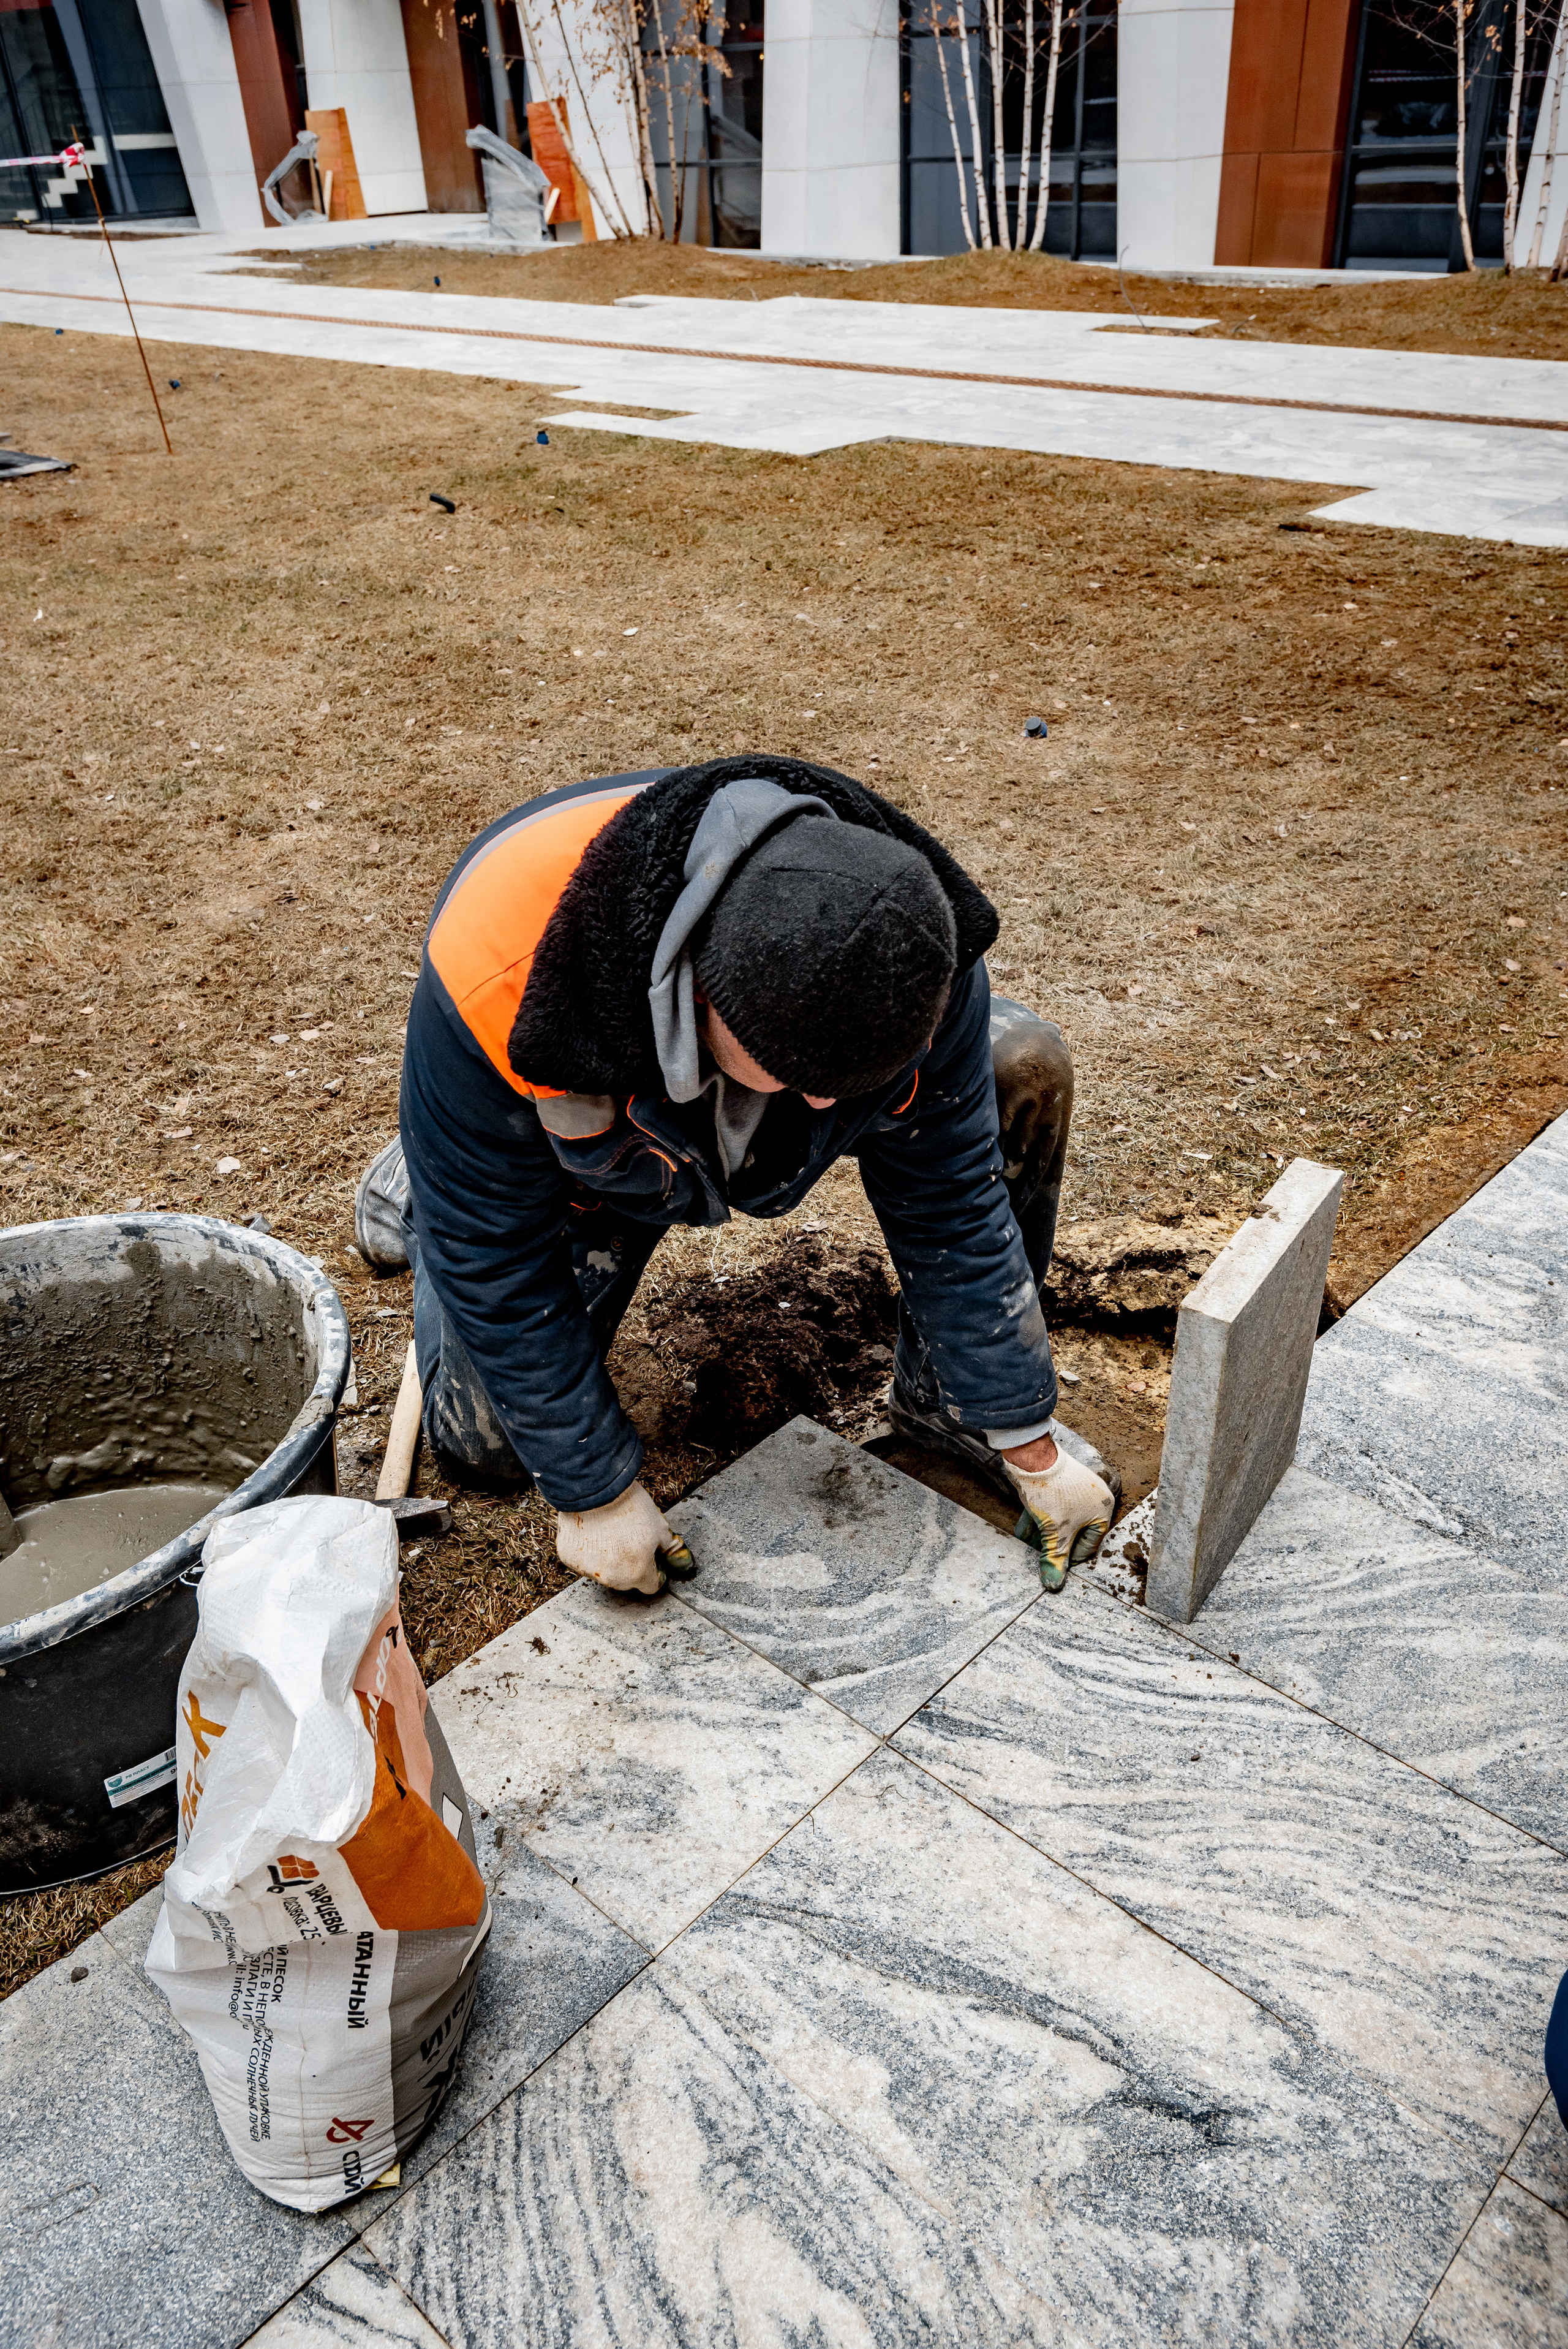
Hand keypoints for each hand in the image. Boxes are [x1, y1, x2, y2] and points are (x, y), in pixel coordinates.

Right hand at [555, 1481, 694, 1596]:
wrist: (594, 1488)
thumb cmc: (630, 1507)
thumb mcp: (660, 1527)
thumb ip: (668, 1549)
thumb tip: (676, 1560)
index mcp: (637, 1573)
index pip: (651, 1586)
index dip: (656, 1571)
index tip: (653, 1558)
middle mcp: (612, 1578)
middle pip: (627, 1580)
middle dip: (632, 1565)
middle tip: (631, 1541)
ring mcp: (587, 1569)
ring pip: (603, 1571)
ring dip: (608, 1559)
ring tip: (610, 1533)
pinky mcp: (569, 1558)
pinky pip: (583, 1560)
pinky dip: (588, 1550)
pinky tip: (592, 1531)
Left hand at [1002, 1445, 1113, 1591]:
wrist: (1032, 1456)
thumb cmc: (1052, 1492)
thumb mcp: (1054, 1532)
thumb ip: (1055, 1559)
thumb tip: (1054, 1584)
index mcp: (1102, 1509)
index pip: (1090, 1544)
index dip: (1070, 1558)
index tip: (1056, 1567)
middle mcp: (1093, 1498)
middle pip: (1074, 1532)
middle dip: (1054, 1545)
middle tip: (1040, 1557)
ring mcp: (1075, 1488)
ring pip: (1061, 1519)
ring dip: (1044, 1534)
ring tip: (1029, 1546)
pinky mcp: (1059, 1483)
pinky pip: (1052, 1507)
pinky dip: (1039, 1520)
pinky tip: (1023, 1531)